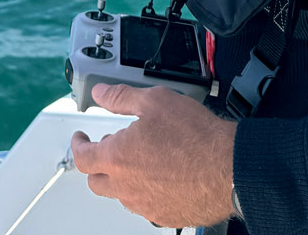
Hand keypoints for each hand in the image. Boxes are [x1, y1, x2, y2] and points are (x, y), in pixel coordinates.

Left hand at [70, 83, 236, 228]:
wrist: (229, 168)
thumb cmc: (196, 137)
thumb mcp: (155, 101)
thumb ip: (121, 97)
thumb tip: (101, 93)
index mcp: (118, 158)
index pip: (82, 157)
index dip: (78, 145)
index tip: (81, 139)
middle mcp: (127, 187)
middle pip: (96, 182)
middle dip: (96, 165)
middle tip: (108, 149)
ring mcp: (145, 205)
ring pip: (121, 195)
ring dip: (122, 178)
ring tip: (139, 160)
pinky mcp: (165, 215)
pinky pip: (145, 206)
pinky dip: (145, 191)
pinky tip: (159, 176)